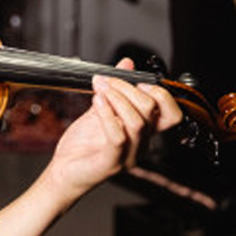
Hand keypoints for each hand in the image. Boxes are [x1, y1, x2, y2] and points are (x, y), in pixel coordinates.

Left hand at [43, 58, 180, 200]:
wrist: (63, 171)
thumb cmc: (83, 145)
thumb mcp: (100, 109)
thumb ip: (115, 89)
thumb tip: (127, 63)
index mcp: (144, 131)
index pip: (172, 114)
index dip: (160, 93)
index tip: (137, 79)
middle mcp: (141, 144)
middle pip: (151, 110)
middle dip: (127, 87)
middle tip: (106, 80)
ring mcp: (128, 155)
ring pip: (137, 122)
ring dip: (117, 98)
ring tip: (100, 90)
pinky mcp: (111, 163)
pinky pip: (118, 136)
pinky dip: (107, 115)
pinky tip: (96, 103)